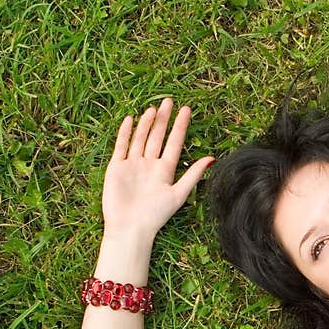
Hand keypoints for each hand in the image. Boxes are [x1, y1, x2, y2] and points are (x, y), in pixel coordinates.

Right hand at [102, 98, 213, 241]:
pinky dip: (125, 133)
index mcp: (165, 171)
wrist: (130, 227)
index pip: (174, 143)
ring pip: (141, 138)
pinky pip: (121, 146)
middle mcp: (150, 165)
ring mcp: (133, 165)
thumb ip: (193, 175)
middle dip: (164, 120)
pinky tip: (130, 120)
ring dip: (147, 124)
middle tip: (169, 100)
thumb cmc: (156, 215)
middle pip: (158, 137)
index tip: (186, 110)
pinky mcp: (117, 167)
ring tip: (154, 108)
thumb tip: (211, 158)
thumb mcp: (178, 194)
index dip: (180, 127)